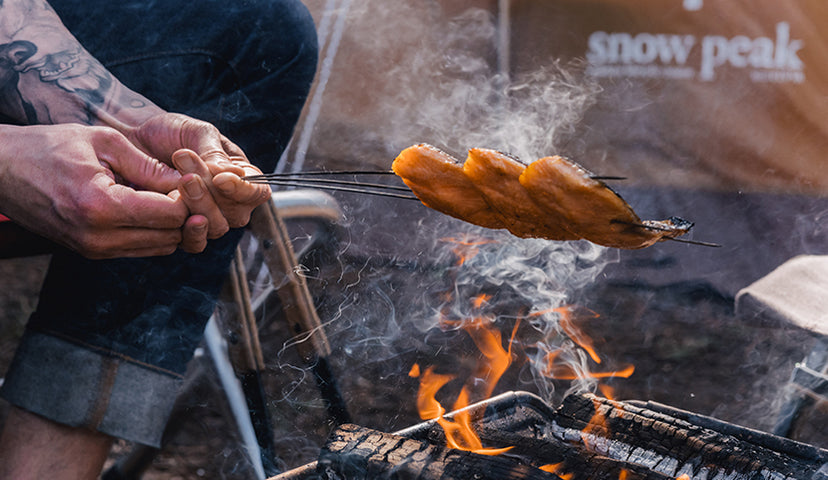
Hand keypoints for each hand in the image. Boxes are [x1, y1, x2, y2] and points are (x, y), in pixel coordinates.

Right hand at [0, 124, 191, 258]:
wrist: (1, 171)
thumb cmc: (49, 148)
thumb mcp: (103, 142)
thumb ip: (149, 165)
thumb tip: (189, 181)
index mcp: (102, 207)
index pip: (171, 215)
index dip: (188, 196)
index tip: (188, 176)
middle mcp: (99, 237)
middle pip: (171, 235)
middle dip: (185, 213)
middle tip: (184, 186)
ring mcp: (94, 250)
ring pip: (160, 247)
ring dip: (171, 225)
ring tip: (166, 194)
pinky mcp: (92, 253)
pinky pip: (140, 249)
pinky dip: (153, 231)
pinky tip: (149, 206)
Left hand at [127, 112, 270, 236]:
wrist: (132, 140)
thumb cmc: (169, 132)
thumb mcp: (195, 132)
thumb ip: (214, 153)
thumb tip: (234, 175)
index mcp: (239, 174)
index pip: (258, 191)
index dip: (244, 190)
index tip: (220, 179)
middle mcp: (228, 200)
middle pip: (237, 214)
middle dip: (213, 196)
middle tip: (187, 176)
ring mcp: (207, 217)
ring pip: (217, 228)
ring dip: (199, 209)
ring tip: (179, 184)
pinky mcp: (183, 230)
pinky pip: (195, 243)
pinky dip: (189, 233)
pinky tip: (173, 216)